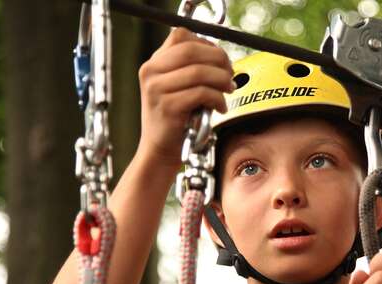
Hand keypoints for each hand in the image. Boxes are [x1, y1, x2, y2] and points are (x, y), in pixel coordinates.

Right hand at [137, 27, 234, 166]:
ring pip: (199, 71)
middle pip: (192, 50)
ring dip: (222, 80)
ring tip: (228, 90)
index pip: (182, 35)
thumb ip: (192, 69)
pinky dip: (218, 99)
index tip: (221, 60)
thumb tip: (223, 58)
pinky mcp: (167, 106)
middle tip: (230, 74)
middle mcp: (151, 72)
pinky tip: (220, 108)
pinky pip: (202, 93)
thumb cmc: (176, 120)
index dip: (207, 43)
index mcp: (153, 63)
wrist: (159, 151)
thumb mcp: (177, 88)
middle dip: (219, 60)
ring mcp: (157, 89)